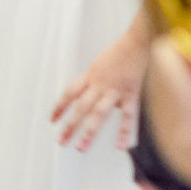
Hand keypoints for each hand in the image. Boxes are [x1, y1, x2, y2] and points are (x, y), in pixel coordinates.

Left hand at [52, 15, 150, 150]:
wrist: (137, 42)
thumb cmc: (119, 51)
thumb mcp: (99, 64)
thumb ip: (94, 81)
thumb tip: (92, 96)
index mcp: (90, 76)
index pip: (69, 93)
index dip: (59, 107)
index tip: (52, 120)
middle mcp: (99, 85)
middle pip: (80, 108)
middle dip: (69, 125)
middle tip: (61, 140)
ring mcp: (114, 91)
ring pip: (98, 114)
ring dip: (89, 131)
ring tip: (81, 146)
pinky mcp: (131, 94)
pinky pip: (127, 116)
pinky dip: (124, 132)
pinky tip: (120, 145)